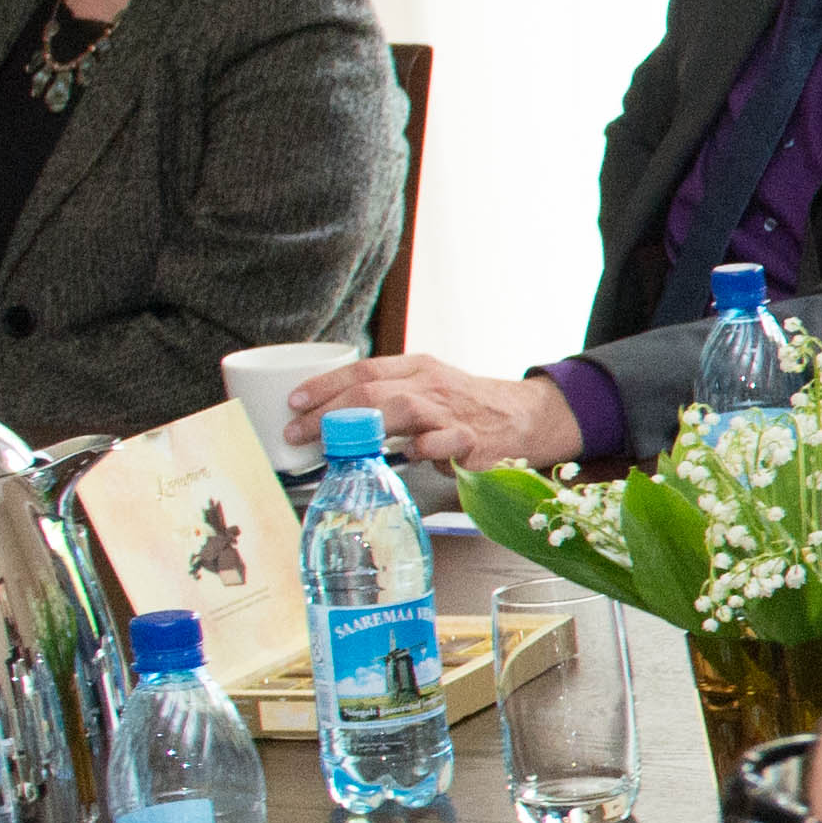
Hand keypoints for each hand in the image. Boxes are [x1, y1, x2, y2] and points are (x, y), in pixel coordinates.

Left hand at [303, 351, 576, 472]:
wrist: (528, 416)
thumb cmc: (468, 407)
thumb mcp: (429, 386)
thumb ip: (389, 396)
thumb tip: (334, 419)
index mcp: (418, 368)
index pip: (362, 369)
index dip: (324, 385)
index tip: (292, 402)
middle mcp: (432, 385)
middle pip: (372, 390)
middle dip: (328, 413)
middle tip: (297, 433)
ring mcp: (452, 412)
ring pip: (403, 408)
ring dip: (364, 427)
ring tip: (334, 445)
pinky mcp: (473, 441)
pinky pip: (445, 442)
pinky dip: (426, 448)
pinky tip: (411, 455)